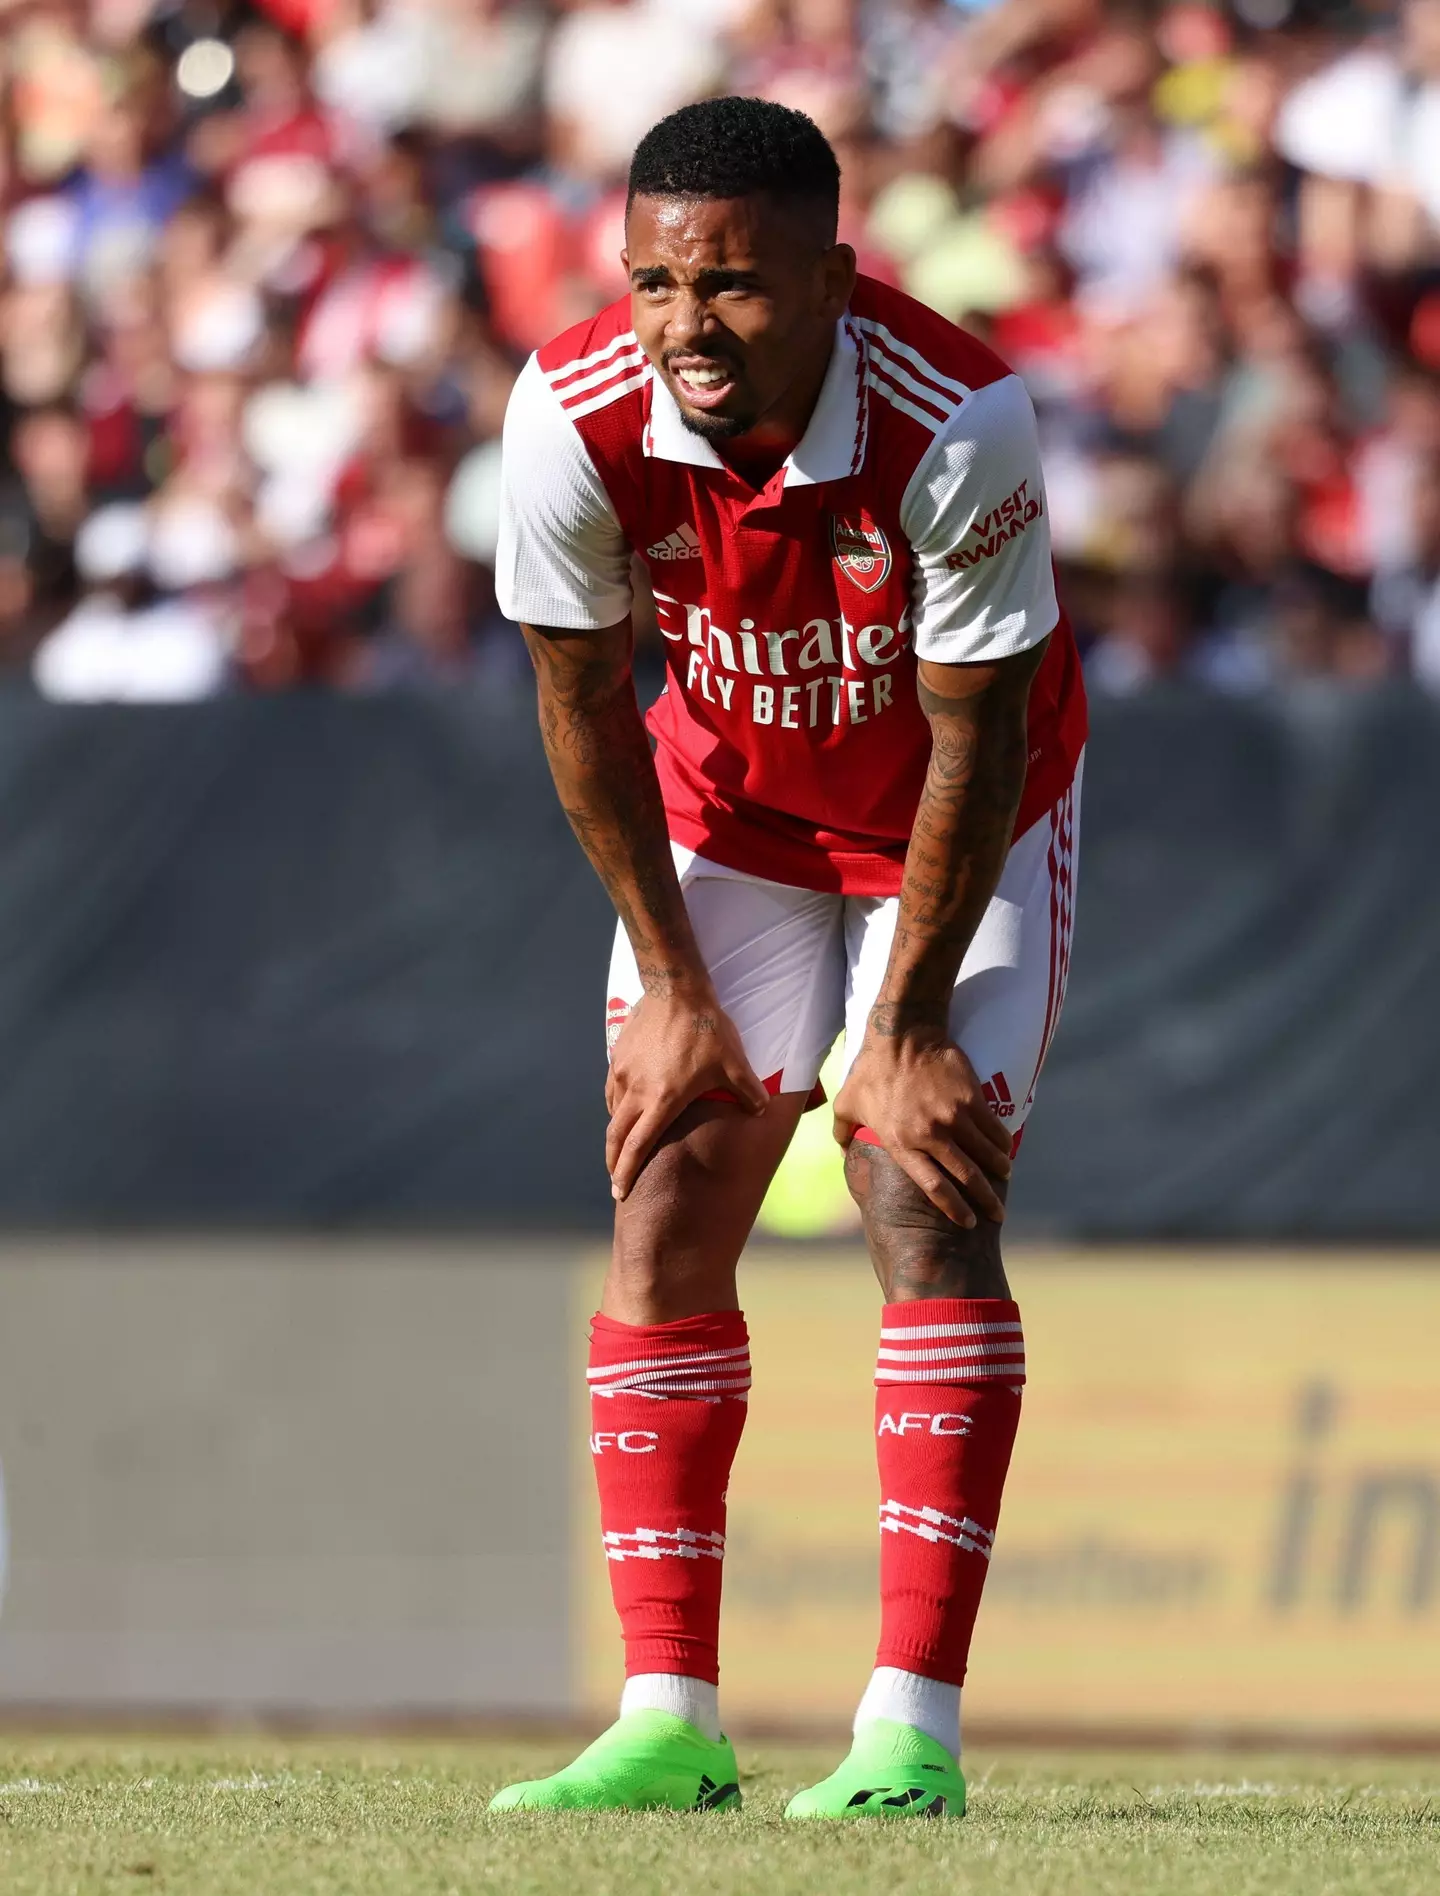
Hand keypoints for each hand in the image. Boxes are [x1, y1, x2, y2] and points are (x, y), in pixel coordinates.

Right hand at [605, 986, 767, 1199]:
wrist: (675, 989)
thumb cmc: (706, 1029)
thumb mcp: (734, 1063)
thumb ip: (748, 1091)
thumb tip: (761, 1110)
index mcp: (663, 1101)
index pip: (638, 1145)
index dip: (626, 1171)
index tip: (619, 1191)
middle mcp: (637, 1092)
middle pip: (616, 1137)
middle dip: (614, 1163)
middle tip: (616, 1181)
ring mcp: (623, 1074)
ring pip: (613, 1113)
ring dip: (616, 1134)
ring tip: (621, 1148)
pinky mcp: (618, 1057)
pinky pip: (612, 1090)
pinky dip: (615, 1107)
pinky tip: (623, 1108)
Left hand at [833, 1023, 1012, 1226]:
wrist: (902, 1035)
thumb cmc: (871, 1071)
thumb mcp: (847, 1105)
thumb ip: (843, 1134)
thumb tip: (844, 1154)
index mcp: (901, 1143)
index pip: (934, 1187)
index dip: (954, 1209)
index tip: (967, 1222)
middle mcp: (930, 1134)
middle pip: (966, 1177)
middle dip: (986, 1200)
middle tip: (996, 1213)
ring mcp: (953, 1117)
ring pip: (985, 1155)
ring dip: (998, 1171)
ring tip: (1003, 1178)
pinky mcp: (972, 1098)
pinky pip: (994, 1129)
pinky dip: (1003, 1144)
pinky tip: (1006, 1150)